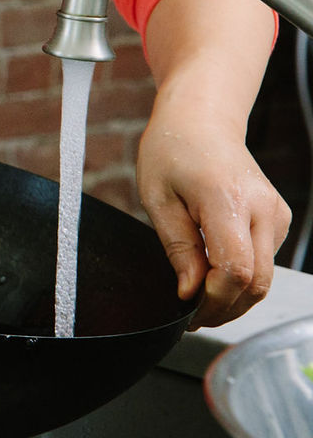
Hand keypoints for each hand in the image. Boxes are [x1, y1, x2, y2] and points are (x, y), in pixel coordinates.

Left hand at [135, 90, 291, 328]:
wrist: (202, 120)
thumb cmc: (172, 152)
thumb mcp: (157, 198)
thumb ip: (177, 248)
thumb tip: (189, 293)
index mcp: (227, 200)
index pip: (235, 270)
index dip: (214, 300)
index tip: (187, 310)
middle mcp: (262, 209)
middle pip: (257, 282)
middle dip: (226, 308)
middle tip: (193, 316)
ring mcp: (277, 214)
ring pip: (266, 277)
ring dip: (236, 297)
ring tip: (201, 300)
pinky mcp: (280, 218)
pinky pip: (266, 261)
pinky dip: (243, 277)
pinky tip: (216, 274)